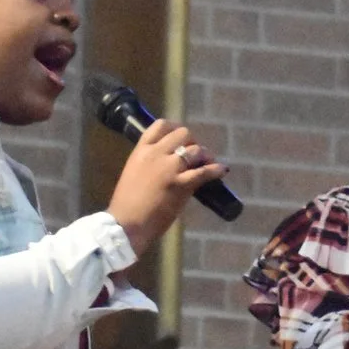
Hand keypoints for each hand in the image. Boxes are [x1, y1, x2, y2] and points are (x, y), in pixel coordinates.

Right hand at [106, 121, 226, 255]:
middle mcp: (155, 154)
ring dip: (205, 155)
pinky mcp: (180, 184)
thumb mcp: (135, 173)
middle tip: (196, 155)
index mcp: (141, 150)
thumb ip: (150, 163)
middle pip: (183, 133)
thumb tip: (170, 162)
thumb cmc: (128, 203)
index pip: (160, 125)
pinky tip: (222, 170)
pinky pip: (204, 171)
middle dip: (193, 142)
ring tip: (209, 164)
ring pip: (195, 149)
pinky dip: (216, 170)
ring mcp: (168, 168)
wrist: (126, 223)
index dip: (176, 128)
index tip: (183, 139)